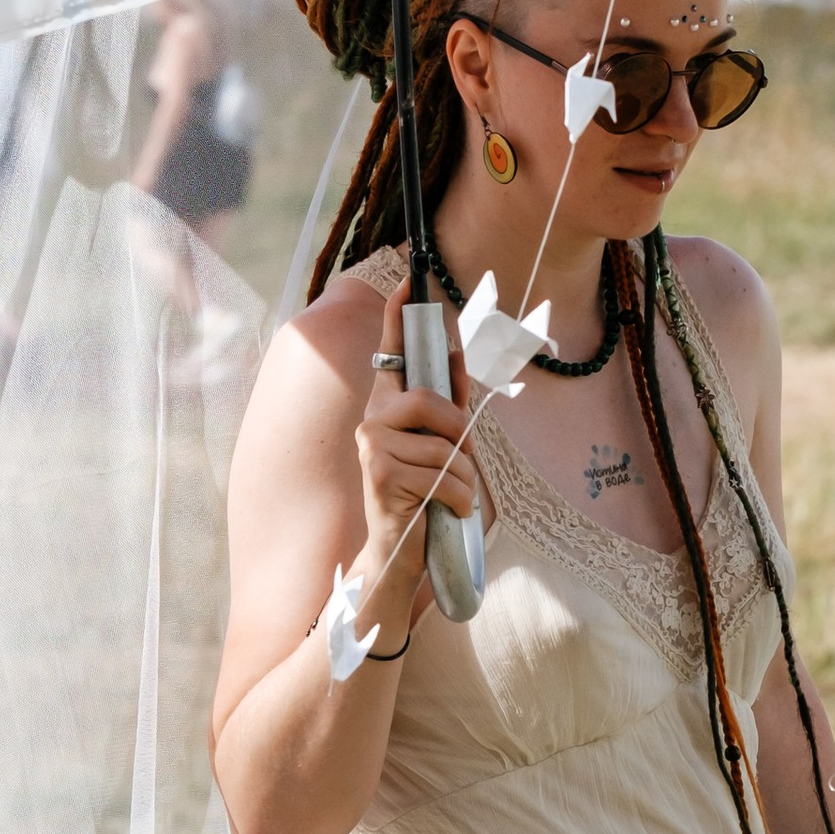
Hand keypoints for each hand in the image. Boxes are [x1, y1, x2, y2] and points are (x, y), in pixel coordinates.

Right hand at [353, 283, 474, 631]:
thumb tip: (460, 352)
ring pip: (445, 447)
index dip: (399, 317)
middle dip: (459, 436)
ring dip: (463, 481)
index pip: (392, 352)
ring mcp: (371, 445)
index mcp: (388, 408)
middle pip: (430, 400)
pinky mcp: (379, 473)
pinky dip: (459, 500)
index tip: (408, 281)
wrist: (402, 552)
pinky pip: (444, 475)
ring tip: (448, 499)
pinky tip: (443, 513)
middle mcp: (372, 419)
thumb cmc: (426, 497)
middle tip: (461, 464)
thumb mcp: (446, 448)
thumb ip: (452, 407)